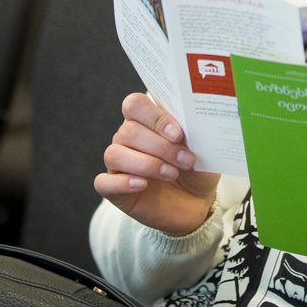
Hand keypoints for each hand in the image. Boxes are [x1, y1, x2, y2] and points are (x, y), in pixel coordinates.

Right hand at [94, 93, 218, 236]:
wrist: (197, 202)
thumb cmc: (198, 168)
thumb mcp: (203, 149)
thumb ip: (196, 132)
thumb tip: (196, 121)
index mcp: (148, 120)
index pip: (135, 104)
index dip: (154, 117)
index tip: (178, 133)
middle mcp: (128, 138)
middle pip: (128, 130)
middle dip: (160, 146)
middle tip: (186, 159)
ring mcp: (119, 163)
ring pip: (114, 153)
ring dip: (146, 164)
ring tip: (172, 174)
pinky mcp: (113, 189)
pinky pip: (103, 182)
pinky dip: (122, 182)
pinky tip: (142, 185)